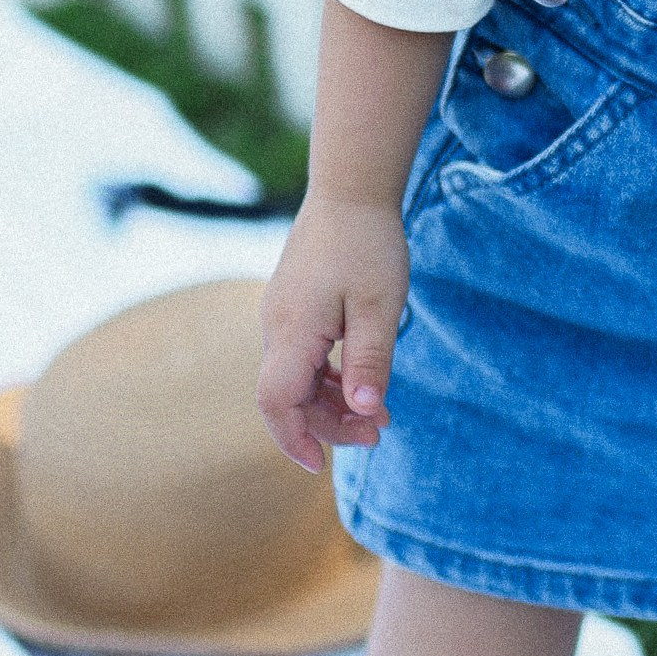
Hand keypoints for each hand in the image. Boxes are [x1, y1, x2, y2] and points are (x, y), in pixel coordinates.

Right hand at [258, 198, 409, 471]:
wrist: (350, 190)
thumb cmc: (368, 245)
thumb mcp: (379, 308)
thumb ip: (369, 362)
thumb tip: (365, 411)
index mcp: (291, 332)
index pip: (276, 402)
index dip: (294, 439)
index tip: (321, 465)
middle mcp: (276, 328)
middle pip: (287, 398)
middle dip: (328, 425)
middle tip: (380, 432)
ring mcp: (282, 318)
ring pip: (296, 381)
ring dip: (332, 404)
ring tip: (379, 414)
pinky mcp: (294, 309)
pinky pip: (303, 360)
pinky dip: (329, 380)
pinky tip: (361, 384)